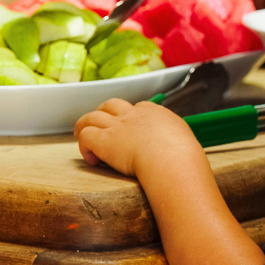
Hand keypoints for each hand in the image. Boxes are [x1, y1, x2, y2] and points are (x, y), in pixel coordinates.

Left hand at [74, 98, 200, 177]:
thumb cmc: (182, 155)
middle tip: (100, 123)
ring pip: (92, 117)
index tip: (130, 129)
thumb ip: (175, 138)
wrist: (171, 159)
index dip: (130, 116)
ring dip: (84, 125)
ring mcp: (117, 127)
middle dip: (104, 112)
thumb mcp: (184, 138)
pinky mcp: (104, 141)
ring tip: (81, 134)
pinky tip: (92, 159)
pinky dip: (84, 146)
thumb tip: (179, 146)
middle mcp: (133, 115)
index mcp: (154, 113)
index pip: (137, 107)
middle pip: (111, 104)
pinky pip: (86, 136)